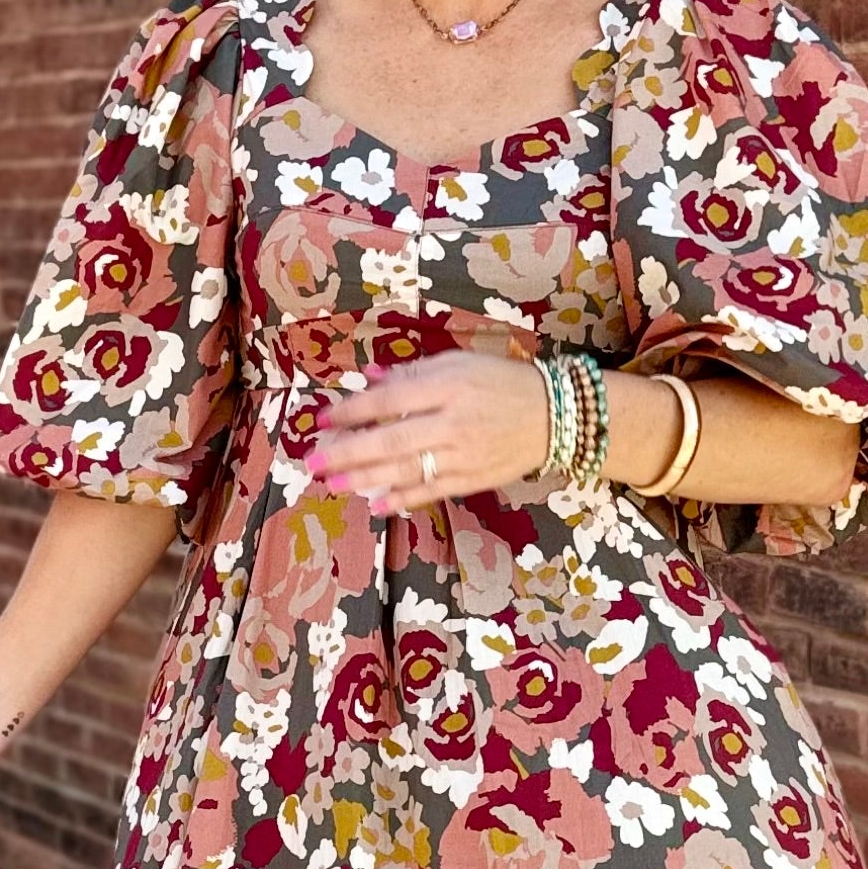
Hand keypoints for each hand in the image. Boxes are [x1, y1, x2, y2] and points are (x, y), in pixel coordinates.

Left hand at [305, 353, 555, 510]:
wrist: (554, 415)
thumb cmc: (500, 382)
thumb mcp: (458, 364)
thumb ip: (411, 374)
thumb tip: (367, 380)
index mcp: (447, 385)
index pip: (390, 400)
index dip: (353, 411)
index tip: (322, 420)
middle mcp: (452, 422)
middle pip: (392, 441)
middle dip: (348, 453)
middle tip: (312, 463)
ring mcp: (463, 455)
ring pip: (406, 470)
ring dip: (365, 479)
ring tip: (333, 484)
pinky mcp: (472, 480)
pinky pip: (431, 491)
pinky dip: (402, 499)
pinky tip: (375, 505)